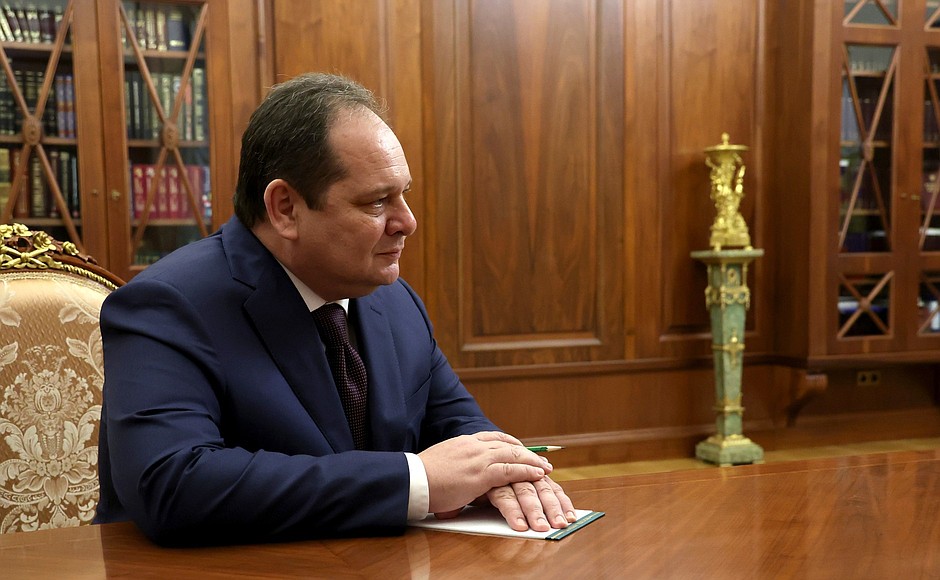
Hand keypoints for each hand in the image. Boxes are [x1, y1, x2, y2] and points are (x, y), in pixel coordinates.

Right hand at [419, 431, 551, 513]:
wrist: (411, 480)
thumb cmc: (420, 478)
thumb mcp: (440, 464)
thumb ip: (453, 467)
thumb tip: (456, 478)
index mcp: (463, 442)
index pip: (492, 437)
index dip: (510, 443)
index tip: (520, 448)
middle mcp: (473, 446)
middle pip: (507, 445)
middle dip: (527, 452)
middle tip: (541, 459)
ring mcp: (478, 459)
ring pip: (513, 455)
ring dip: (533, 461)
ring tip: (546, 468)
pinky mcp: (480, 475)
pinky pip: (511, 470)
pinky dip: (527, 471)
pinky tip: (538, 475)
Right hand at [486, 476, 575, 531]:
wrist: (463, 467)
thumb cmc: (487, 483)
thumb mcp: (510, 489)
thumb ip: (524, 500)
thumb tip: (550, 519)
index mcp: (530, 473)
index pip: (552, 487)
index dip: (563, 502)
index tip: (572, 518)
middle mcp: (521, 472)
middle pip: (542, 489)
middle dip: (553, 508)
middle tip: (560, 525)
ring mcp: (506, 475)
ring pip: (526, 493)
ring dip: (535, 511)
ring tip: (542, 529)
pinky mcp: (490, 482)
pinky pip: (504, 498)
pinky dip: (513, 512)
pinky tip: (520, 526)